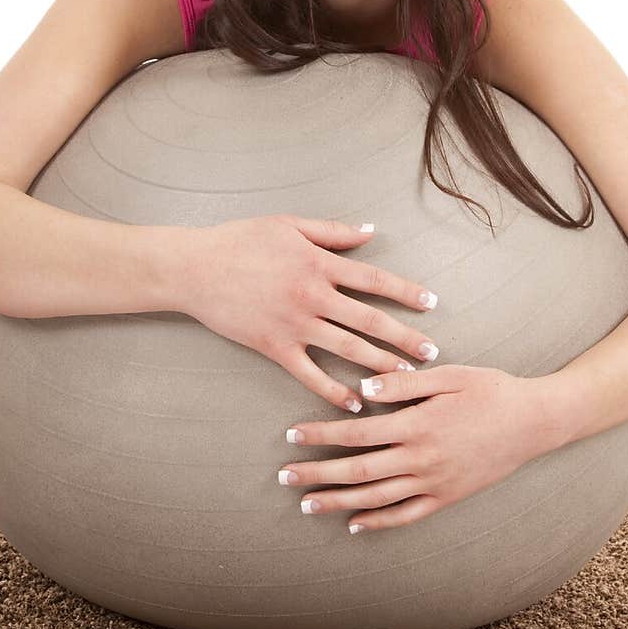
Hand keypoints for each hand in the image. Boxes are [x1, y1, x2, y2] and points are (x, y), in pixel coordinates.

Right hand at [179, 214, 441, 412]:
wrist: (194, 268)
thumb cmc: (240, 240)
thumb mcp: (289, 225)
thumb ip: (332, 231)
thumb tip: (370, 233)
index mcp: (319, 264)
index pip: (374, 281)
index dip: (406, 293)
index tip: (432, 304)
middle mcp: (313, 296)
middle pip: (370, 321)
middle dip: (405, 338)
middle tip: (433, 352)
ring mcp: (294, 324)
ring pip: (347, 349)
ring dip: (380, 365)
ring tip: (407, 379)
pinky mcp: (274, 346)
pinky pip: (310, 374)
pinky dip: (333, 391)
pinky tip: (355, 404)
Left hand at [277, 365, 552, 531]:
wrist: (535, 422)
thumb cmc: (491, 390)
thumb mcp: (449, 376)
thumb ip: (404, 385)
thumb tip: (362, 391)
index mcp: (417, 424)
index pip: (356, 433)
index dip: (321, 435)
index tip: (291, 435)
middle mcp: (421, 459)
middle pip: (357, 471)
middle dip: (316, 474)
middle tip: (284, 477)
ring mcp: (434, 482)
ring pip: (376, 498)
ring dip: (338, 502)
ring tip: (307, 505)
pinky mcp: (447, 497)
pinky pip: (406, 515)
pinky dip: (378, 522)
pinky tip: (354, 524)